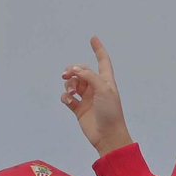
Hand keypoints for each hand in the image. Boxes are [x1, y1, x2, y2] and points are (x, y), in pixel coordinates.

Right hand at [60, 37, 133, 156]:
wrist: (108, 136)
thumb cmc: (110, 113)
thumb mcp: (103, 90)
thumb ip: (88, 76)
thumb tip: (74, 68)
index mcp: (105, 81)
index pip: (102, 61)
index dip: (98, 49)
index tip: (93, 38)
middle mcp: (96, 87)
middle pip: (81, 71)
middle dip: (72, 70)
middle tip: (67, 74)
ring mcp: (87, 98)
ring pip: (73, 83)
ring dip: (69, 83)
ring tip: (71, 91)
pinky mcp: (78, 109)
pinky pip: (68, 97)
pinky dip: (65, 96)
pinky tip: (68, 100)